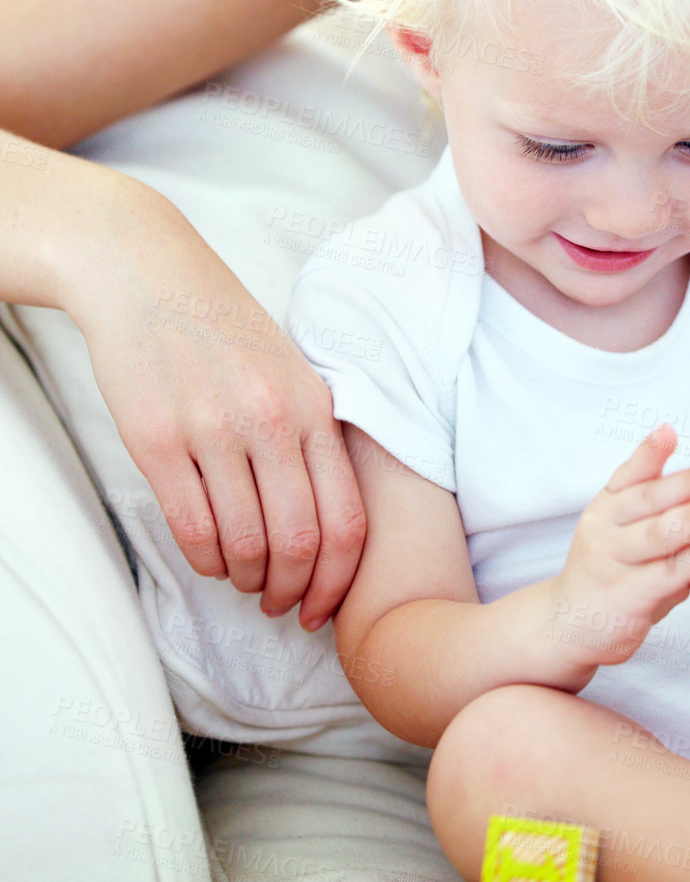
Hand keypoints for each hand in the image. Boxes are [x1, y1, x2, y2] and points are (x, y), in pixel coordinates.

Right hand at [66, 183, 365, 629]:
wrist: (149, 274)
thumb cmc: (225, 328)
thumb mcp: (292, 371)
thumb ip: (314, 435)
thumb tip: (332, 522)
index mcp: (314, 406)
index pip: (347, 519)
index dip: (340, 580)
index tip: (325, 607)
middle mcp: (271, 420)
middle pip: (300, 542)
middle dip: (293, 591)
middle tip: (281, 605)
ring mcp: (214, 430)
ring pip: (244, 543)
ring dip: (246, 578)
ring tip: (243, 578)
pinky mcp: (158, 440)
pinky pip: (191, 528)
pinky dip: (204, 559)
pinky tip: (208, 557)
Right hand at [552, 425, 689, 670]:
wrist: (568, 625)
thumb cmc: (614, 576)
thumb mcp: (634, 547)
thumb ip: (678, 537)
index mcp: (607, 506)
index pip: (629, 474)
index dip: (650, 453)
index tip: (668, 432)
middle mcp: (605, 529)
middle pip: (649, 500)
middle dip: (688, 483)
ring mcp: (613, 562)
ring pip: (659, 535)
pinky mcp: (627, 595)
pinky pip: (670, 573)